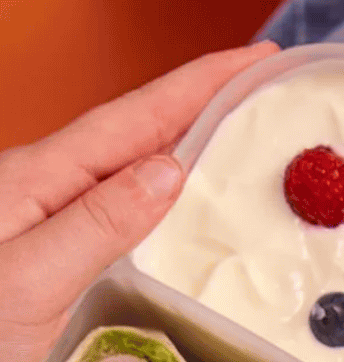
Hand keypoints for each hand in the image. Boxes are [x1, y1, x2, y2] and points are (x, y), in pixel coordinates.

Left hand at [0, 42, 277, 361]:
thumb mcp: (32, 276)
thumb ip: (99, 223)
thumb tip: (170, 170)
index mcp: (44, 178)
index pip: (137, 118)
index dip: (199, 85)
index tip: (256, 60)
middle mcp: (55, 191)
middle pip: (143, 133)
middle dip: (206, 105)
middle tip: (267, 90)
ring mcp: (61, 223)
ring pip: (141, 172)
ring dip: (196, 150)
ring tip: (246, 142)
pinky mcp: (68, 258)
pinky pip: (135, 216)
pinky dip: (177, 204)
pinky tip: (197, 213)